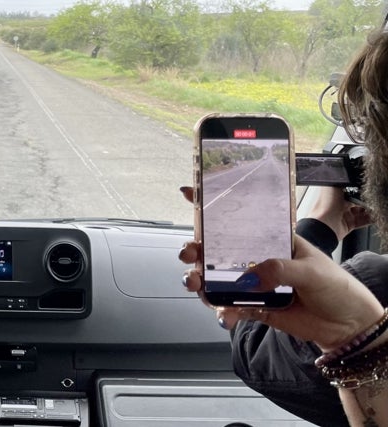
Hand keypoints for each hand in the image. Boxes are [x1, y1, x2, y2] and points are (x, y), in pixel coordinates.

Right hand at [178, 186, 383, 351]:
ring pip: (214, 280)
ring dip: (200, 283)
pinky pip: (228, 307)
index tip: (188, 192)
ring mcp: (251, 284)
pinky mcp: (252, 308)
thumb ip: (280, 270)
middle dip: (194, 251)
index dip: (211, 204)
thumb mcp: (312, 270)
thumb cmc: (336, 288)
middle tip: (190, 255)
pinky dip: (222, 313)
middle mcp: (255, 259)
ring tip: (198, 288)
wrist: (346, 325)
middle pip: (214, 251)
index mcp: (270, 240)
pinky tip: (225, 317)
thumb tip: (250, 277)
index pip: (239, 217)